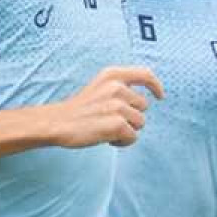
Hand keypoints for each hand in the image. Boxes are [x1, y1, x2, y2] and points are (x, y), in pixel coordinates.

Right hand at [47, 66, 162, 147]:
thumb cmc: (78, 110)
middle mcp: (117, 87)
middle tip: (111, 121)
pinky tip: (107, 139)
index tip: (159, 96)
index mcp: (112, 75)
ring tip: (107, 130)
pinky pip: (133, 137)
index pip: (145, 74)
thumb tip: (144, 99)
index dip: (155, 86)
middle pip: (144, 106)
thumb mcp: (99, 88)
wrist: (57, 123)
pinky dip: (123, 142)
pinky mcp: (118, 124)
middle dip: (132, 116)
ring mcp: (118, 106)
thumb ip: (119, 88)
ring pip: (140, 123)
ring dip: (127, 130)